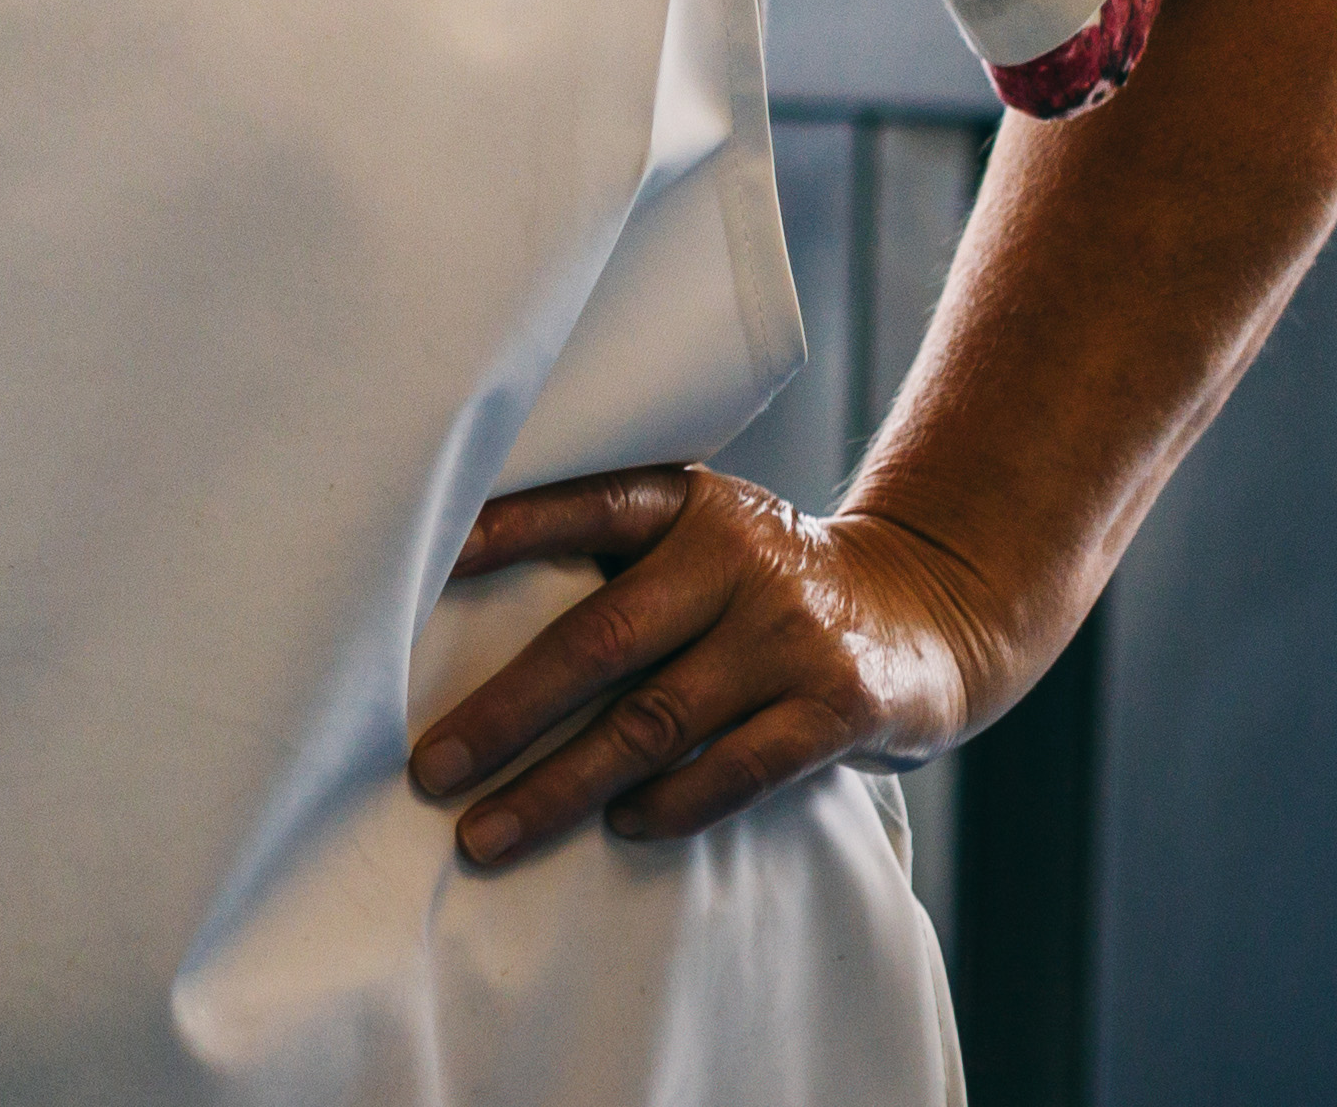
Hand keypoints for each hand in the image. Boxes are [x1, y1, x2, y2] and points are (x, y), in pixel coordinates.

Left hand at [404, 465, 1023, 867]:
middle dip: (505, 713)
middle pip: (599, 640)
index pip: (581, 505)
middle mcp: (736, 558)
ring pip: (654, 723)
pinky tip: (617, 828)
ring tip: (485, 833)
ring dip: (560, 787)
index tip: (413, 574)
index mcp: (687, 503)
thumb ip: (614, 563)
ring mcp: (791, 634)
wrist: (924, 614)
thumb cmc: (760, 586)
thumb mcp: (700, 539)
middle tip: (430, 769)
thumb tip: (457, 629)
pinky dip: (670, 805)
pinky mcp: (839, 706)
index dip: (499, 533)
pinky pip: (736, 770)